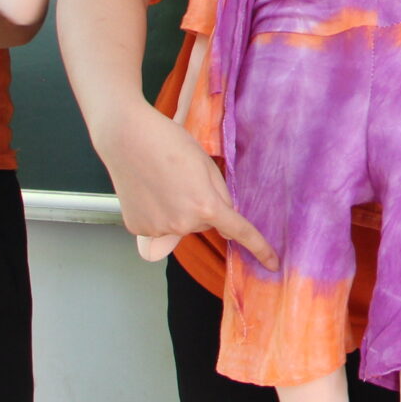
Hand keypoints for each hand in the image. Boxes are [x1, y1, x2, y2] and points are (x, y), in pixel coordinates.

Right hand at [92, 98, 278, 271]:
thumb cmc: (169, 142)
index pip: (239, 232)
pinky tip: (148, 191)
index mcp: (206, 205)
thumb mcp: (207, 165)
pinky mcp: (138, 228)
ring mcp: (158, 229)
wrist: (127, 138)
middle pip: (204, 223)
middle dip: (201, 206)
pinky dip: (157, 213)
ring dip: (178, 210)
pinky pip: (159, 226)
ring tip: (162, 182)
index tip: (273, 264)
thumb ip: (221, 197)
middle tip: (183, 179)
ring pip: (181, 225)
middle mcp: (183, 223)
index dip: (260, 249)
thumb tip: (227, 227)